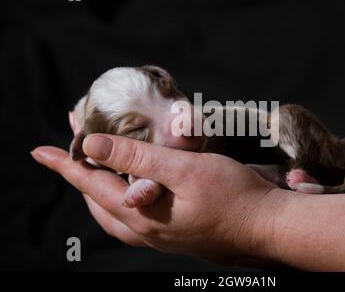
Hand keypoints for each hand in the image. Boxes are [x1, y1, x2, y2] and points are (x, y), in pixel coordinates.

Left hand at [31, 134, 279, 257]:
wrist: (267, 225)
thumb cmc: (232, 195)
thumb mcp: (183, 170)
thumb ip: (138, 159)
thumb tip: (95, 146)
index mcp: (142, 215)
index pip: (91, 185)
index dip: (66, 164)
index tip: (41, 149)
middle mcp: (145, 230)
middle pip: (96, 201)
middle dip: (79, 173)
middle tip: (72, 148)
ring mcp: (159, 235)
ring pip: (111, 212)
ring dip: (96, 187)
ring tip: (92, 166)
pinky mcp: (173, 232)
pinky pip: (131, 216)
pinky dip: (119, 197)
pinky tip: (128, 187)